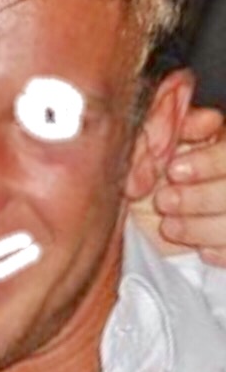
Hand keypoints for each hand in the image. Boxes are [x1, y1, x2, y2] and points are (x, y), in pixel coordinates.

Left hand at [155, 107, 225, 265]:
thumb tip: (208, 119)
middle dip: (199, 198)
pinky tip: (200, 249)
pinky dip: (222, 252)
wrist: (152, 211)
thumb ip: (184, 126)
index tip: (173, 170)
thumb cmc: (159, 170)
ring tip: (170, 226)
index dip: (207, 163)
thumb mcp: (164, 145)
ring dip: (203, 227)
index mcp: (225, 148)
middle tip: (164, 200)